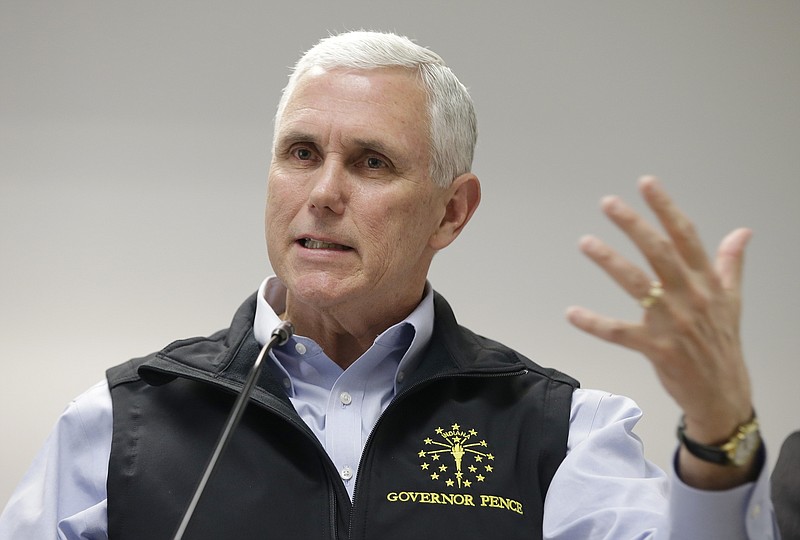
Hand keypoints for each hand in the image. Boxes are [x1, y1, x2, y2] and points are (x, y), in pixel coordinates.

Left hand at [566, 176, 756, 487]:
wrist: (722, 393)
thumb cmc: (722, 344)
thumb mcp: (732, 301)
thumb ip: (731, 264)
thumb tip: (742, 232)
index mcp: (707, 282)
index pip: (686, 236)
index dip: (666, 207)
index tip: (646, 183)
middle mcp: (691, 297)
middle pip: (659, 252)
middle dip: (633, 225)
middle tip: (608, 203)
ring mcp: (673, 323)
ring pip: (637, 284)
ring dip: (610, 261)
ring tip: (585, 242)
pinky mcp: (656, 348)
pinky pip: (620, 333)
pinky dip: (594, 323)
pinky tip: (572, 313)